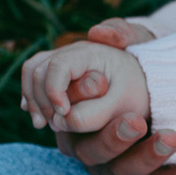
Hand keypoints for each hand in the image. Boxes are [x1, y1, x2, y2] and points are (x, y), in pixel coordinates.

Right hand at [20, 38, 150, 137]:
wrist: (143, 83)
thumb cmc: (135, 92)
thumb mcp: (122, 104)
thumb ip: (93, 113)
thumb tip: (62, 120)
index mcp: (91, 52)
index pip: (58, 65)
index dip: (54, 91)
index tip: (64, 113)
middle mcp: (72, 50)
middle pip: (38, 68)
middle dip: (41, 98)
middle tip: (53, 124)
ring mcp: (63, 58)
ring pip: (31, 70)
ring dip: (32, 97)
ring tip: (40, 123)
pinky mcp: (58, 71)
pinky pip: (34, 76)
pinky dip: (32, 95)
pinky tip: (37, 116)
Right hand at [52, 20, 175, 174]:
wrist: (171, 80)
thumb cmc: (141, 59)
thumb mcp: (133, 39)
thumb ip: (120, 32)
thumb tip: (102, 32)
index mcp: (76, 119)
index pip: (71, 122)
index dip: (80, 107)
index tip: (100, 82)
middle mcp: (92, 149)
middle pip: (96, 154)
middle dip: (113, 137)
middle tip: (135, 120)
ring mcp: (119, 167)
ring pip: (129, 173)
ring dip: (150, 157)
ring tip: (174, 137)